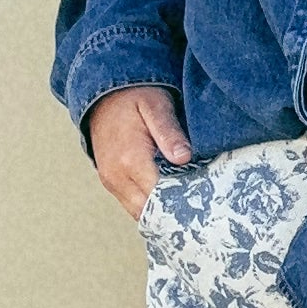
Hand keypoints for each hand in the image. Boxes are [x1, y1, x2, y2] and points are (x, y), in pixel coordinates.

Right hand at [88, 82, 190, 217]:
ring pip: (139, 213)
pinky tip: (168, 199)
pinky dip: (149, 206)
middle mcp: (117, 176)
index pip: (160, 197)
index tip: (204, 200)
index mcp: (130, 160)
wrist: (102, 94)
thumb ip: (169, 132)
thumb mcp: (156, 106)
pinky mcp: (110, 182)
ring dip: (161, 212)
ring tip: (186, 206)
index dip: (183, 201)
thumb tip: (183, 157)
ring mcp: (111, 181)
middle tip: (199, 208)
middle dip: (174, 212)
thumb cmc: (133, 97)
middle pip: (150, 211)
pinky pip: (131, 205)